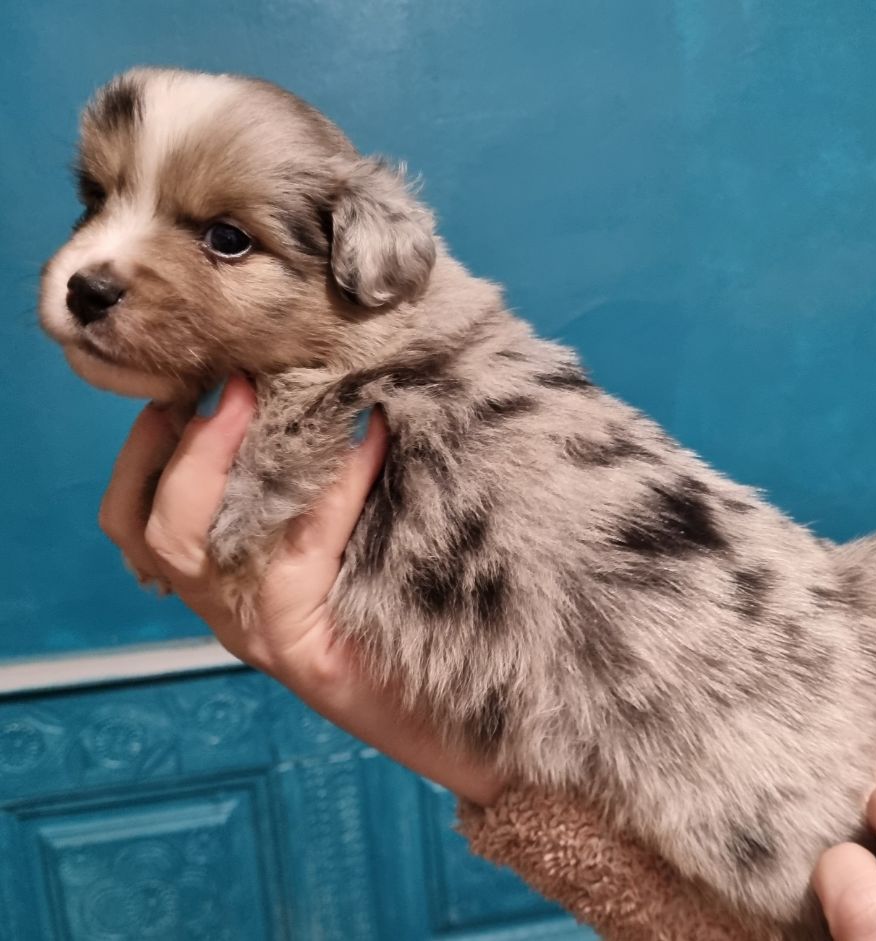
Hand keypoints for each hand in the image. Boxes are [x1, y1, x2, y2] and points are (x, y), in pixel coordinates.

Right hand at [99, 375, 505, 803]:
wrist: (467, 730)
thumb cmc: (416, 634)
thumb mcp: (359, 554)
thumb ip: (326, 498)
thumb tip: (336, 403)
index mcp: (230, 586)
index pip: (142, 519)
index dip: (149, 451)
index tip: (192, 384)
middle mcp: (230, 614)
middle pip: (151, 529)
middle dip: (179, 447)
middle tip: (229, 383)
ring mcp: (260, 638)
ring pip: (190, 549)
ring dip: (219, 463)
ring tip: (259, 400)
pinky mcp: (303, 657)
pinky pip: (295, 559)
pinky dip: (328, 491)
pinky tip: (370, 442)